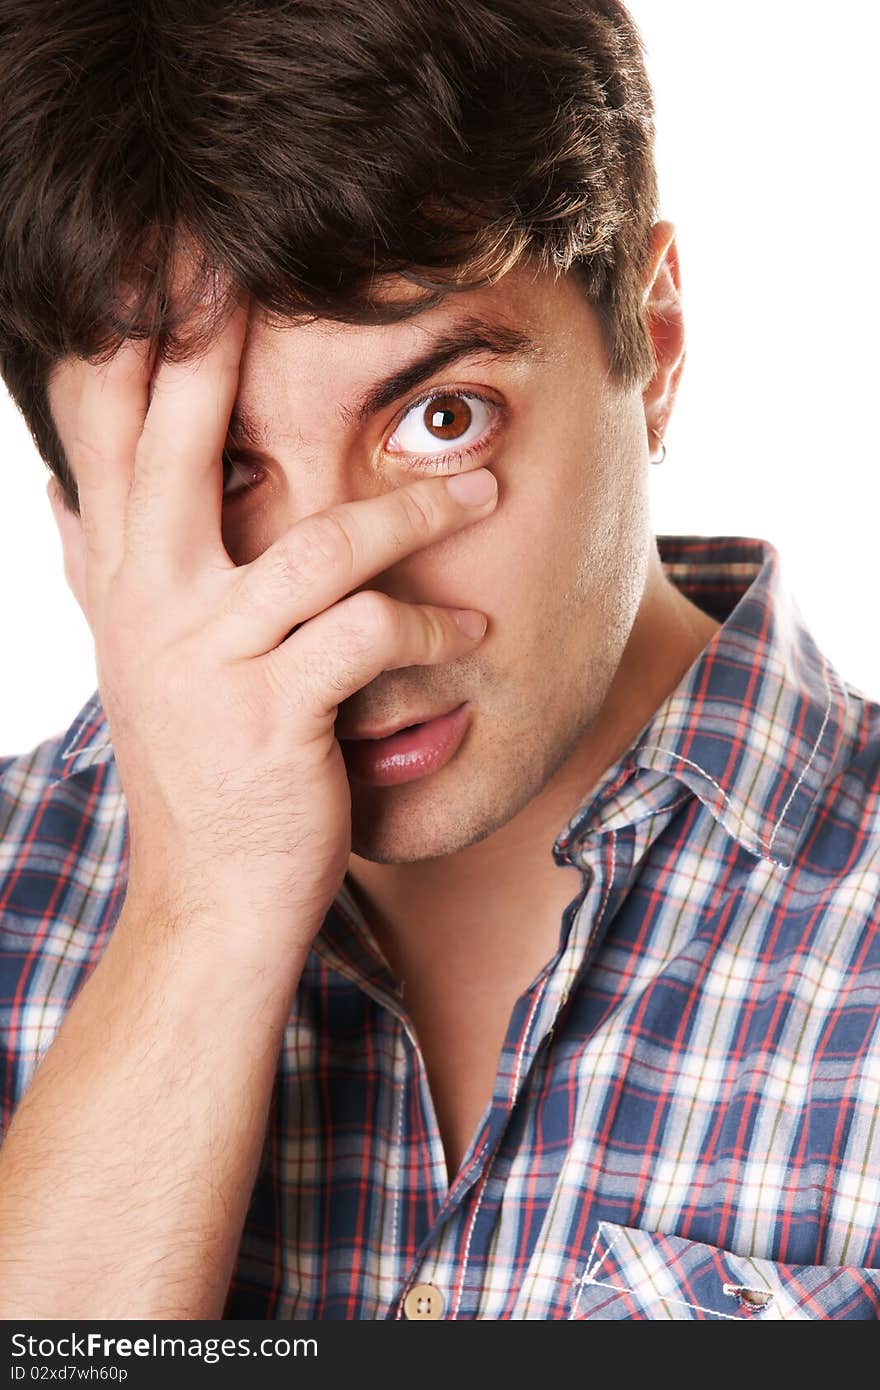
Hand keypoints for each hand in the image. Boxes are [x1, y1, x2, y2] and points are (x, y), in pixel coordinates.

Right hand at [46, 288, 497, 950]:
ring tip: (489, 493)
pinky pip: (366, 635)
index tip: (163, 262)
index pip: (110, 436)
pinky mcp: (273, 716)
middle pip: (177, 448)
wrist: (213, 902)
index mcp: (123, 581)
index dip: (130, 344)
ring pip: (317, 542)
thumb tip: (57, 486)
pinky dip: (430, 625)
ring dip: (414, 511)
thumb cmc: (199, 771)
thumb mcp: (139, 662)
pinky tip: (472, 632)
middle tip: (250, 265)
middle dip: (211, 350)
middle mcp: (149, 606)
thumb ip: (100, 567)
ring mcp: (207, 660)